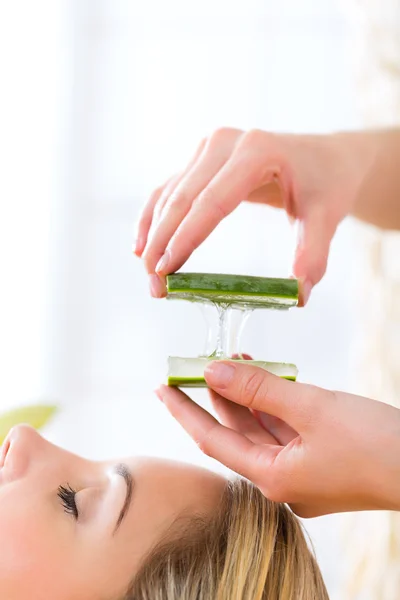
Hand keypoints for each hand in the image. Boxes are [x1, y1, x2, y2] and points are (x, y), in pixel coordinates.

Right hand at [135, 128, 369, 301]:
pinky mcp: (200, 160)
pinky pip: (168, 190)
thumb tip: (298, 294)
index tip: (167, 271)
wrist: (324, 158)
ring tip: (149, 275)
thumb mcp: (327, 215)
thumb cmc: (326, 183)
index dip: (186, 237)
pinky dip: (152, 218)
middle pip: (182, 197)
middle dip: (162, 243)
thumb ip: (314, 253)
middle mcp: (225, 143)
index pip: (212, 200)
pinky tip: (141, 246)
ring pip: (169, 195)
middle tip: (154, 285)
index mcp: (256, 151)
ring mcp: (208, 149)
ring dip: (153, 235)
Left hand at [156, 361, 399, 516]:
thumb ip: (259, 389)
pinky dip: (273, 404)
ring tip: (238, 360)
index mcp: (273, 478)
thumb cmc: (376, 444)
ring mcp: (301, 473)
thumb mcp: (312, 407)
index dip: (184, 411)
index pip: (212, 440)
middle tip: (204, 361)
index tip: (162, 387)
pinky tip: (268, 379)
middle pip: (236, 433)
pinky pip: (283, 431)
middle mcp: (282, 481)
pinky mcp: (318, 462)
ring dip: (248, 396)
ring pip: (261, 429)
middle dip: (219, 395)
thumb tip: (214, 372)